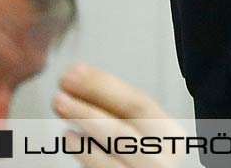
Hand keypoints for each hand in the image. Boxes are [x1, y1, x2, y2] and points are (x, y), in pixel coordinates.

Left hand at [52, 64, 183, 167]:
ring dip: (83, 125)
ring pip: (113, 148)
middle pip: (123, 126)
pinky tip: (69, 138)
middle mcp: (163, 158)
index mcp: (170, 136)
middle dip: (90, 105)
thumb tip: (81, 82)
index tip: (76, 71)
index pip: (138, 103)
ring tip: (60, 107)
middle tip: (61, 90)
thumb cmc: (144, 161)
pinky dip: (86, 153)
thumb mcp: (143, 135)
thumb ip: (120, 115)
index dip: (104, 85)